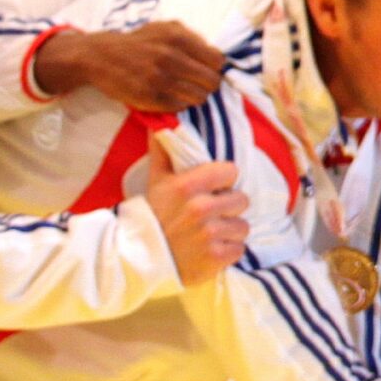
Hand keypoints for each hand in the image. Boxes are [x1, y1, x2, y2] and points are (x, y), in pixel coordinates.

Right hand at [34, 22, 226, 111]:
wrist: (101, 56)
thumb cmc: (139, 42)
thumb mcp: (165, 28)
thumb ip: (192, 37)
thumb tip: (217, 55)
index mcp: (178, 38)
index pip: (217, 60)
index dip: (215, 67)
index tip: (208, 69)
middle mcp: (170, 57)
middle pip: (212, 81)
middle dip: (208, 84)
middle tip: (198, 83)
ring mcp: (159, 79)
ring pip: (199, 97)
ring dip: (196, 96)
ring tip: (185, 91)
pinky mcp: (149, 98)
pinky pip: (180, 107)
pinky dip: (180, 104)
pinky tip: (171, 96)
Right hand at [140, 136, 248, 285]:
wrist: (137, 260)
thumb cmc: (152, 215)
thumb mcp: (156, 180)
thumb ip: (163, 149)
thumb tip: (163, 121)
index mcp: (188, 186)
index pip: (232, 171)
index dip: (224, 181)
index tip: (213, 189)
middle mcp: (200, 208)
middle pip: (242, 199)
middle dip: (229, 208)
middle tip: (210, 215)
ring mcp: (209, 235)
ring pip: (243, 226)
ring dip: (230, 231)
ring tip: (210, 233)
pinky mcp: (215, 257)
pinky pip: (239, 249)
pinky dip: (227, 251)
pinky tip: (210, 250)